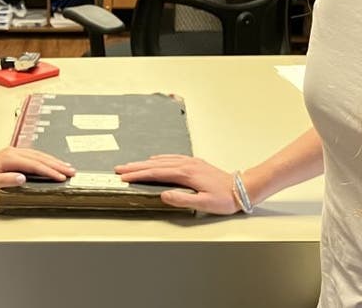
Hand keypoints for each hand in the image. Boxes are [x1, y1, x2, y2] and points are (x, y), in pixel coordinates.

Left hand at [0, 147, 75, 198]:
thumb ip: (6, 180)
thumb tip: (22, 178)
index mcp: (8, 158)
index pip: (33, 164)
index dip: (48, 171)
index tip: (61, 177)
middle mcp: (12, 152)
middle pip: (39, 157)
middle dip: (56, 165)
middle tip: (72, 171)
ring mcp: (13, 153)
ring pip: (38, 156)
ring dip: (54, 161)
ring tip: (67, 167)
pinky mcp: (13, 157)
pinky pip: (34, 157)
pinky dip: (45, 160)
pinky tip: (52, 163)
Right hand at [115, 154, 239, 213]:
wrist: (241, 188)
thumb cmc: (224, 198)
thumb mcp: (204, 203)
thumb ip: (182, 199)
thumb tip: (163, 195)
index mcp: (186, 174)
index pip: (156, 174)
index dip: (139, 175)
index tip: (125, 177)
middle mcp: (186, 165)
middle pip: (155, 165)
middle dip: (136, 166)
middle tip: (120, 169)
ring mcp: (190, 162)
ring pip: (162, 160)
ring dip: (145, 163)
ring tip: (131, 165)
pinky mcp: (194, 163)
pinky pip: (172, 157)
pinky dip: (160, 158)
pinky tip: (155, 159)